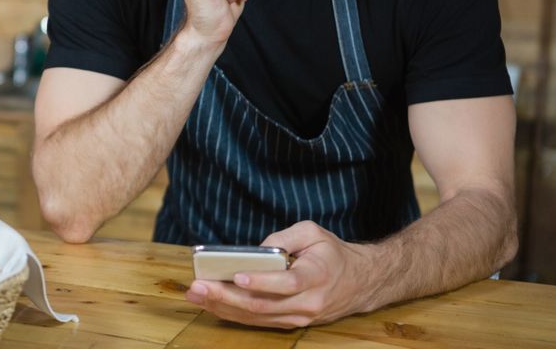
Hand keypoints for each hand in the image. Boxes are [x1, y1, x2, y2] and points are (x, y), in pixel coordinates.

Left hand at [184, 221, 376, 327]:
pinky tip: (211, 303)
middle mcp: (308, 302)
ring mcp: (299, 317)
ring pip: (256, 317)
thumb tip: (256, 250)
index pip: (287, 283)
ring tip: (196, 294)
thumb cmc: (332, 253)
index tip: (236, 276)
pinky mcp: (290, 323)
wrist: (359, 283)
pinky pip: (258, 321)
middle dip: (226, 296)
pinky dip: (232, 313)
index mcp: (317, 276)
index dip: (262, 281)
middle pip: (263, 305)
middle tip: (199, 286)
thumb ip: (285, 237)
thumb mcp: (313, 232)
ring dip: (223, 307)